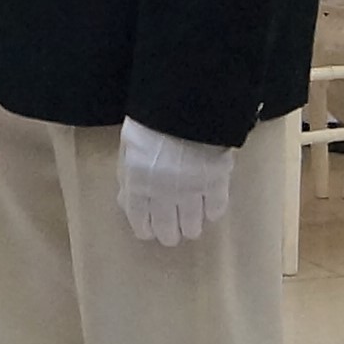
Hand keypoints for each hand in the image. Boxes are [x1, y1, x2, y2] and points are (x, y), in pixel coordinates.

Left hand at [118, 117, 232, 247]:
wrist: (186, 107)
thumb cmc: (151, 122)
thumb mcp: (129, 147)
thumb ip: (127, 175)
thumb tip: (127, 200)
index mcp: (139, 185)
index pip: (139, 219)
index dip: (145, 229)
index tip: (148, 233)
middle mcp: (164, 195)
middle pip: (167, 227)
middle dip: (168, 234)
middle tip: (172, 236)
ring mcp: (192, 191)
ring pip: (192, 223)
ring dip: (191, 228)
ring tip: (192, 228)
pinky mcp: (216, 183)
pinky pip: (216, 207)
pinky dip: (213, 211)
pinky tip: (211, 210)